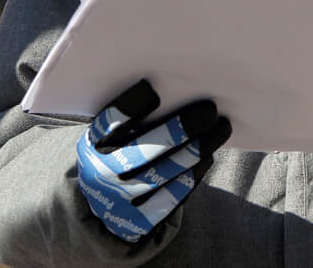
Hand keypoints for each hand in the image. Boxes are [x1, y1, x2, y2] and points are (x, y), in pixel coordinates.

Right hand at [75, 79, 231, 242]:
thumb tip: (180, 93)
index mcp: (91, 145)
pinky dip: (193, 174)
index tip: (155, 91)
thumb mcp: (112, 139)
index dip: (130, 106)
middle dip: (181, 128)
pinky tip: (207, 158)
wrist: (102, 210)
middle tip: (209, 110)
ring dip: (197, 149)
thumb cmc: (118, 157)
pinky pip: (172, 196)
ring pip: (164, 173)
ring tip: (220, 129)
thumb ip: (134, 121)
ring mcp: (119, 200)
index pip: (110, 123)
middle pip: (145, 149)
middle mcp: (101, 174)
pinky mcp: (137, 222)